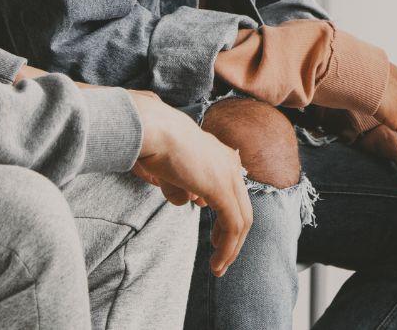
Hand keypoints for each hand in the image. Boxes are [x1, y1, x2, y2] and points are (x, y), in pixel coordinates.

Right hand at [128, 91, 253, 275]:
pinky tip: (217, 261)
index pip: (234, 194)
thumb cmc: (156, 145)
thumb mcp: (172, 169)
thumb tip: (190, 200)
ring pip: (242, 220)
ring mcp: (228, 176)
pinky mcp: (222, 188)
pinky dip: (228, 247)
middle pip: (242, 209)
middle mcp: (230, 164)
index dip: (227, 220)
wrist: (153, 130)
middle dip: (232, 238)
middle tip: (221, 259)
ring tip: (218, 266)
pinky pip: (233, 225)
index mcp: (221, 156)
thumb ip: (185, 185)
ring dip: (231, 248)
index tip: (215, 239)